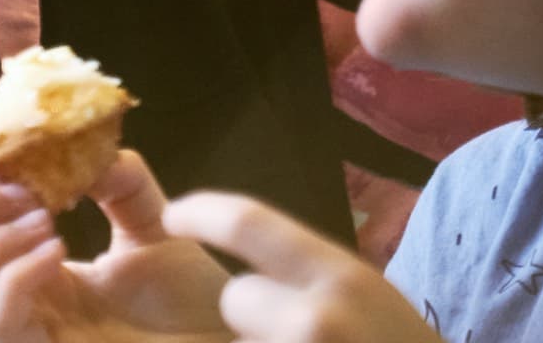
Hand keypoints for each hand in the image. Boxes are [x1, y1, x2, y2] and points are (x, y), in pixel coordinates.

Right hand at [0, 149, 231, 342]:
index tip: (11, 161)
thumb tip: (81, 148)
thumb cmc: (195, 300)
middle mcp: (15, 313)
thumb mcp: (153, 224)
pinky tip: (57, 250)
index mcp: (28, 277)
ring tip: (43, 220)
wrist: (232, 338)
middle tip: (22, 192)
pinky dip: (15, 276)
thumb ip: (119, 182)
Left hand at [162, 193, 441, 342]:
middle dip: (250, 314)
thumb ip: (312, 276)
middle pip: (235, 297)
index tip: (173, 215)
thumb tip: (243, 271)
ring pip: (240, 342)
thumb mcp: (369, 297)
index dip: (201, 213)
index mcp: (345, 277)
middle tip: (296, 331)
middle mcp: (319, 320)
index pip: (247, 223)